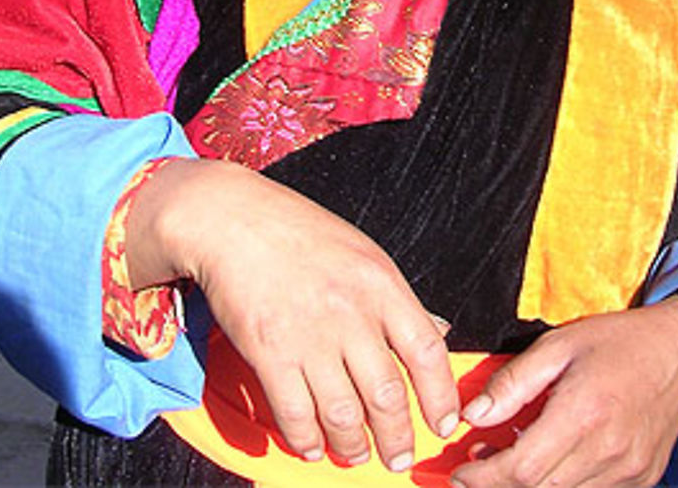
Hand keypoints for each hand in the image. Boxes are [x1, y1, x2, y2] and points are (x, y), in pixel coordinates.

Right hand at [124, 157, 459, 470]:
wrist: (233, 219)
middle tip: (399, 457)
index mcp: (382, 283)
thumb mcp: (363, 254)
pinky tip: (313, 447)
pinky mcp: (269, 353)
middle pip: (388, 395)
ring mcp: (310, 336)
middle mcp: (351, 312)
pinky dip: (307, 441)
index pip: (428, 351)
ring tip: (358, 455)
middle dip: (398, 438)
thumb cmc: (300, 233)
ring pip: (344, 416)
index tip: (444, 423)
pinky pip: (296, 415)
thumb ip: (396, 299)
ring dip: (354, 447)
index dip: (441, 396)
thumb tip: (436, 332)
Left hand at [450, 298, 677, 487]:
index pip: (522, 469)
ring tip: (507, 464)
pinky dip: (562, 487)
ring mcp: (628, 473)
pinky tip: (547, 465)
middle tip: (475, 470)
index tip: (460, 472)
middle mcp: (609, 451)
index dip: (483, 478)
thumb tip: (473, 414)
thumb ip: (514, 381)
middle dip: (498, 487)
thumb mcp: (559, 344)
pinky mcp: (640, 481)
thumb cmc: (618, 341)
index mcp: (584, 413)